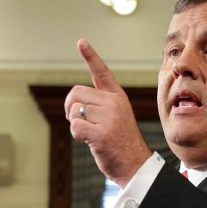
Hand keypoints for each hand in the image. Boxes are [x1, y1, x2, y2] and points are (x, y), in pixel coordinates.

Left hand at [63, 39, 151, 187]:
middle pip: (76, 93)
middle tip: (79, 122)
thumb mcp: (116, 118)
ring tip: (89, 133)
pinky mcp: (101, 133)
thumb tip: (74, 100)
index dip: (90, 56)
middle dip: (70, 108)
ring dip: (74, 123)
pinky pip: (75, 126)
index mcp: (118, 97)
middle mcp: (114, 104)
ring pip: (73, 110)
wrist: (136, 166)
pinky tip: (89, 141)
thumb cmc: (121, 144)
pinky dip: (76, 134)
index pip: (101, 72)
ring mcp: (109, 118)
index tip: (81, 41)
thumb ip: (100, 105)